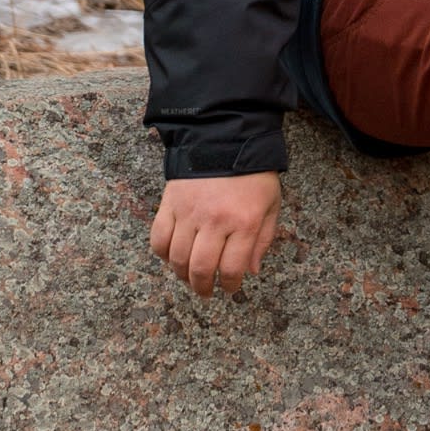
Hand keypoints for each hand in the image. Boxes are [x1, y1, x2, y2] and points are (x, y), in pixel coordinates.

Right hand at [150, 172, 282, 296]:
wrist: (225, 139)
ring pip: (177, 258)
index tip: (230, 288)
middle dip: (203, 287)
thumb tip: (251, 271)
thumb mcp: (271, 205)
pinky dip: (162, 253)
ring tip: (189, 277)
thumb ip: (263, 239)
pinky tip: (172, 256)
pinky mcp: (170, 204)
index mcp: (244, 222)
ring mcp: (189, 212)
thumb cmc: (253, 174)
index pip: (232, 268)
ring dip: (182, 274)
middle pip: (201, 269)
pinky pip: (158, 238)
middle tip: (206, 291)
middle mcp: (215, 220)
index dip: (230, 285)